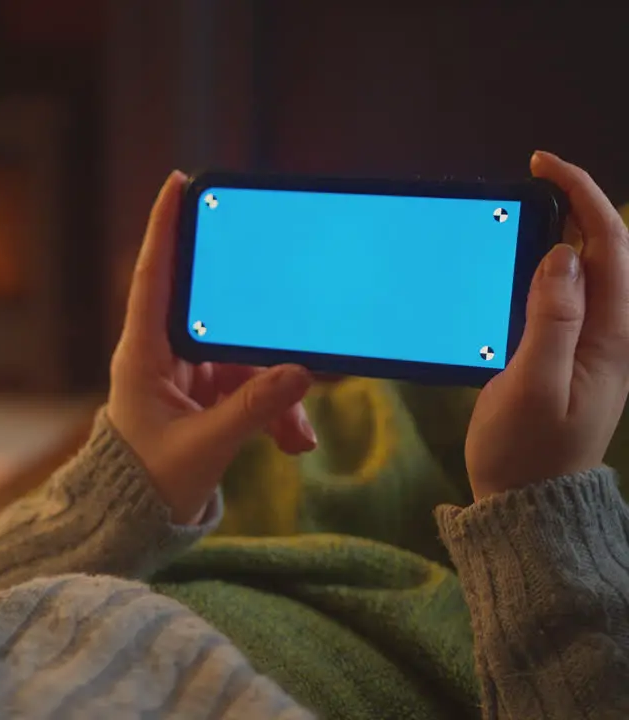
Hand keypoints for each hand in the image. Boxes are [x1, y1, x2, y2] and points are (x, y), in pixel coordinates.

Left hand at [108, 172, 317, 524]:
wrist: (136, 522)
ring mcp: (185, 375)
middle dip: (260, 325)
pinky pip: (249, 387)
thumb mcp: (204, 447)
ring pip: (244, 357)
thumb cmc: (148, 483)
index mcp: (142, 356)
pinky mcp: (205, 397)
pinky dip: (275, 412)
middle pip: (217, 313)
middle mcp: (162, 356)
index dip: (164, 229)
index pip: (152, 278)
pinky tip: (294, 443)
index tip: (177, 183)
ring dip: (277, 393)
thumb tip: (299, 374)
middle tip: (287, 297)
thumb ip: (253, 410)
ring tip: (296, 434)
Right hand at [466, 152, 628, 499]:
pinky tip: (520, 263)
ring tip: (525, 209)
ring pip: (589, 270)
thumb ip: (553, 320)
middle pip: (608, 250)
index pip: (611, 246)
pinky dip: (549, 265)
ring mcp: (593, 346)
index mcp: (611, 337)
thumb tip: (564, 256)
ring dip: (563, 231)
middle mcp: (611, 335)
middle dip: (577, 203)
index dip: (582, 196)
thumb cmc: (526, 451)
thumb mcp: (532, 386)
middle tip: (531, 179)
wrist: (527, 503)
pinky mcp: (570, 356)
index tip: (544, 166)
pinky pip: (568, 295)